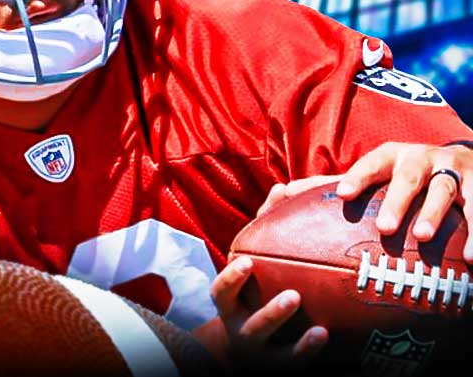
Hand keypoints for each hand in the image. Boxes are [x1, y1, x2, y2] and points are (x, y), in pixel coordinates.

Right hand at [198, 177, 336, 370]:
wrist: (251, 347)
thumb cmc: (254, 292)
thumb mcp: (253, 266)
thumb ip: (263, 230)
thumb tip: (282, 188)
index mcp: (230, 302)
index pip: (222, 292)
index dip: (231, 279)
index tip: (246, 264)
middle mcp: (239, 326)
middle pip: (247, 322)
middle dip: (268, 312)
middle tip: (293, 296)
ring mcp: (258, 349)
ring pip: (269, 344)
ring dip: (287, 328)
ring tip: (313, 319)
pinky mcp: (277, 366)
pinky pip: (291, 361)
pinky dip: (306, 349)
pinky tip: (324, 334)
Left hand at [335, 142, 472, 261]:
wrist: (465, 160)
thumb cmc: (406, 172)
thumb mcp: (377, 171)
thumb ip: (336, 182)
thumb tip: (284, 190)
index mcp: (392, 155)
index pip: (372, 163)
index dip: (358, 176)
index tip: (344, 194)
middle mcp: (422, 159)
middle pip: (408, 178)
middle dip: (397, 201)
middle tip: (384, 228)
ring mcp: (453, 170)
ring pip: (444, 189)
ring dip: (434, 213)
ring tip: (422, 238)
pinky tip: (471, 256)